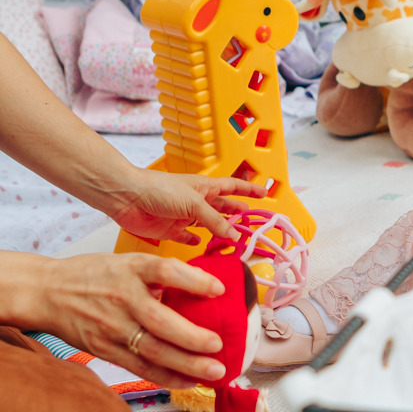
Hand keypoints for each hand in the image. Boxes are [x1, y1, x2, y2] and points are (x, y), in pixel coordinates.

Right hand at [31, 253, 229, 388]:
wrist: (47, 292)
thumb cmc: (94, 274)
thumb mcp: (129, 262)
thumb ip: (162, 274)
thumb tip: (205, 285)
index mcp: (132, 269)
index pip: (166, 271)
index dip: (195, 280)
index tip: (219, 289)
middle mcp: (123, 297)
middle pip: (159, 320)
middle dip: (193, 337)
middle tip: (219, 345)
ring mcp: (112, 326)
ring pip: (152, 349)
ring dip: (186, 364)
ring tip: (213, 371)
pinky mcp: (105, 348)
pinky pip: (139, 365)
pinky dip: (165, 375)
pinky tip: (187, 381)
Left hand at [106, 171, 265, 245]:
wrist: (128, 197)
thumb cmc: (160, 189)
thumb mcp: (194, 203)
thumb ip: (215, 221)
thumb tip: (235, 235)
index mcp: (206, 187)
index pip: (233, 187)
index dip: (249, 189)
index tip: (264, 193)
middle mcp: (197, 201)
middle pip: (223, 207)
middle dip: (237, 213)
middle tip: (251, 221)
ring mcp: (183, 215)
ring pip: (207, 224)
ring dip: (219, 231)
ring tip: (232, 239)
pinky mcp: (170, 229)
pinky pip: (186, 237)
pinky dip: (194, 241)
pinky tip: (200, 245)